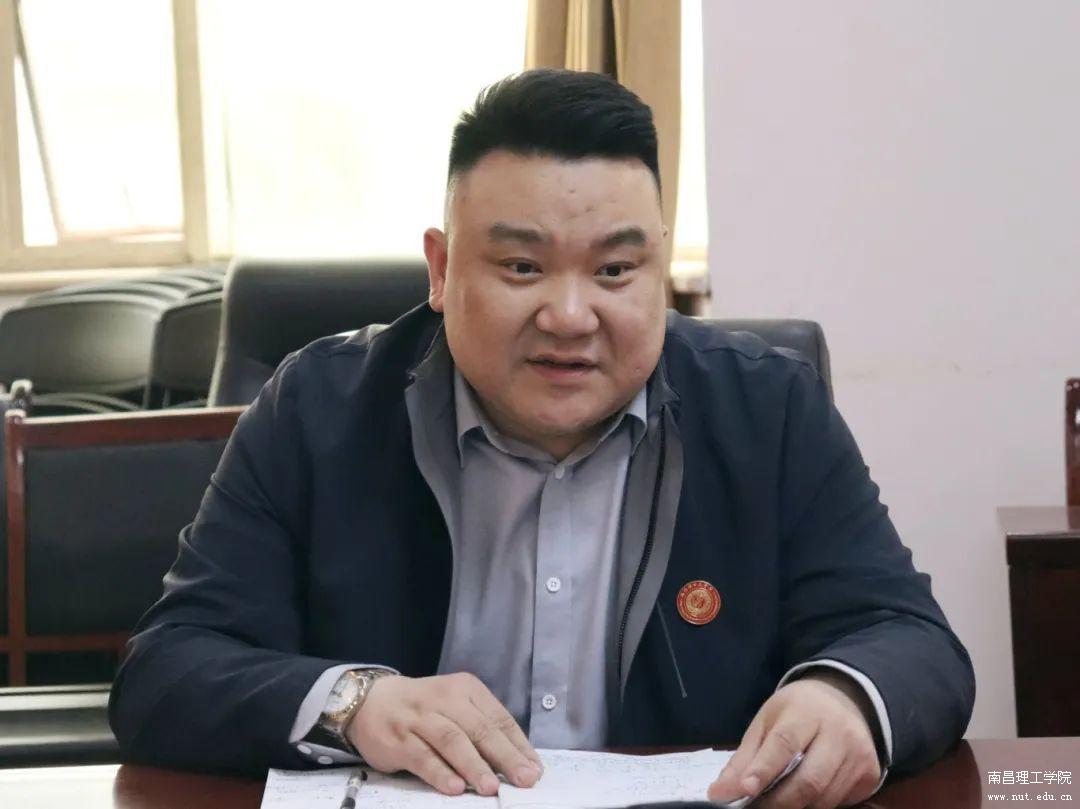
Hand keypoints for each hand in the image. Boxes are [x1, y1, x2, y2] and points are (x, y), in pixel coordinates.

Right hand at [347, 672, 542, 796]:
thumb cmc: (425, 709)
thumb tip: (517, 763)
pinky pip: (422, 756)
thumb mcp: (456, 708)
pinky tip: (454, 787)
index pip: (499, 718)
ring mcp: (420, 717)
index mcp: (466, 688)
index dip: (519, 745)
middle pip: (480, 729)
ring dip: (474, 765)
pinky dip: (439, 772)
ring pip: (452, 740)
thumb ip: (482, 730)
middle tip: (524, 780)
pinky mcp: (398, 738)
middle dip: (505, 756)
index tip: (534, 769)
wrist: (370, 701)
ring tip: (491, 787)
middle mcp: (444, 698)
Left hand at [707, 670, 881, 808]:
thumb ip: (744, 758)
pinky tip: (803, 798)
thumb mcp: (767, 722)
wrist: (845, 698)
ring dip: (796, 807)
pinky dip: (817, 805)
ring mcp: (859, 754)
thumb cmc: (797, 711)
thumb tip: (720, 793)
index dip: (764, 769)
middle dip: (778, 802)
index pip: (785, 743)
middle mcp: (839, 732)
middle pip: (809, 779)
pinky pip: (841, 801)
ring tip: (773, 805)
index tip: (745, 789)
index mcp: (806, 711)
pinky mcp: (870, 774)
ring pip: (825, 797)